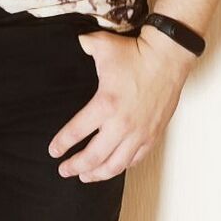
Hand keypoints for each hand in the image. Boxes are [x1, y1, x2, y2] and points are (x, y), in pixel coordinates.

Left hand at [47, 27, 196, 181]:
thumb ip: (83, 45)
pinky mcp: (152, 135)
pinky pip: (134, 159)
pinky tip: (112, 167)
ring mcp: (138, 133)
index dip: (62, 143)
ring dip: (97, 174)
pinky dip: (120, 166)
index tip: (53, 151)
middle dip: (75, 166)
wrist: (167, 58)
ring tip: (85, 176)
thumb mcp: (102, 44)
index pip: (76, 131)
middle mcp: (121, 124)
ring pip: (114, 164)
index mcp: (105, 104)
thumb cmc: (136, 53)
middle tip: (64, 170)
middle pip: (93, 156)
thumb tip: (75, 43)